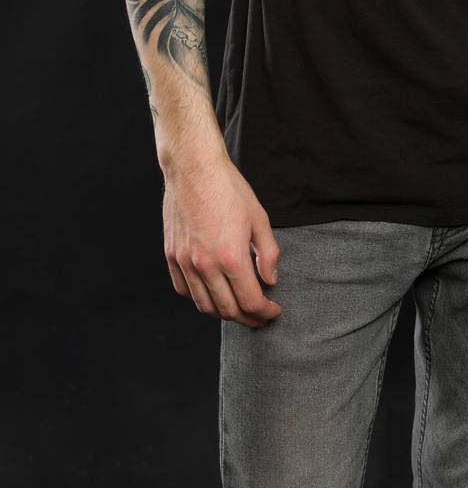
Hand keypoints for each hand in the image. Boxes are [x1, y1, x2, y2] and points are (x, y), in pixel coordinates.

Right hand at [162, 142, 281, 327]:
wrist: (194, 168)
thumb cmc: (229, 189)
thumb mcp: (259, 217)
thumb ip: (268, 253)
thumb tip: (270, 279)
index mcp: (230, 257)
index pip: (250, 302)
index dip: (265, 313)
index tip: (274, 311)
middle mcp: (205, 266)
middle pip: (227, 311)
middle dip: (248, 319)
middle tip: (260, 314)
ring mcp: (185, 262)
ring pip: (204, 305)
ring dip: (224, 313)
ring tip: (239, 307)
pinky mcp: (172, 256)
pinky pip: (184, 290)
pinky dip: (200, 298)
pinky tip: (213, 292)